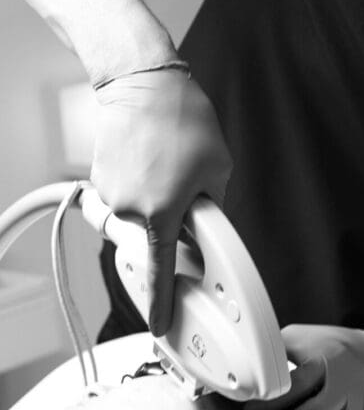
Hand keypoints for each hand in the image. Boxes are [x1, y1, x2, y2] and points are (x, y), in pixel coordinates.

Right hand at [91, 68, 232, 335]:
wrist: (142, 84)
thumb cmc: (184, 120)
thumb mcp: (218, 169)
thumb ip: (211, 210)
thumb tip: (204, 232)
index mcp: (164, 212)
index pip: (162, 272)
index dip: (162, 304)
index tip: (160, 325)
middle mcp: (132, 210)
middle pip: (155, 237)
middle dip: (171, 223)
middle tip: (185, 187)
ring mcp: (112, 195)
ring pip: (139, 217)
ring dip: (155, 201)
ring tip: (166, 163)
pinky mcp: (100, 180)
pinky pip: (125, 197)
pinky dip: (140, 186)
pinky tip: (150, 158)